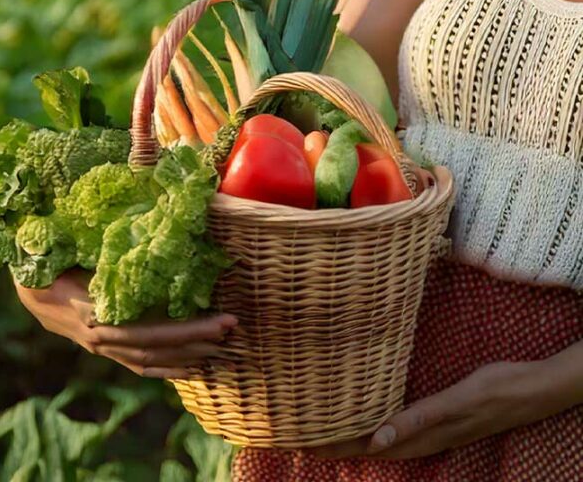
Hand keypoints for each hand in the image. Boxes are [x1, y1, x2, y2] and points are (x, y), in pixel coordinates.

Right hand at [12, 268, 237, 379]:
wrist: (28, 289)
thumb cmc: (47, 264)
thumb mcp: (64, 254)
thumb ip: (89, 256)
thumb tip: (113, 250)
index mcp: (92, 313)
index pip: (146, 330)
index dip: (185, 330)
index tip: (219, 320)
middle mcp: (99, 337)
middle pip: (154, 346)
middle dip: (195, 340)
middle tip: (232, 328)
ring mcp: (101, 348)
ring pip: (149, 359)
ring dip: (187, 356)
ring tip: (222, 347)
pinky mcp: (104, 350)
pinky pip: (139, 365)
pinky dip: (168, 369)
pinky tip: (193, 368)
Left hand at [313, 361, 557, 459]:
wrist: (535, 388)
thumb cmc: (496, 389)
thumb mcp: (457, 402)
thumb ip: (418, 420)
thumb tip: (378, 441)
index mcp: (422, 433)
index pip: (367, 444)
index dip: (334, 444)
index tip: (302, 442)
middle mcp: (425, 437)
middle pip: (370, 446)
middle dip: (335, 443)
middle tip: (300, 438)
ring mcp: (434, 431)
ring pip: (384, 441)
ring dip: (354, 439)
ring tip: (324, 434)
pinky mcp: (442, 420)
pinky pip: (401, 430)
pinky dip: (378, 430)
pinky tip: (371, 424)